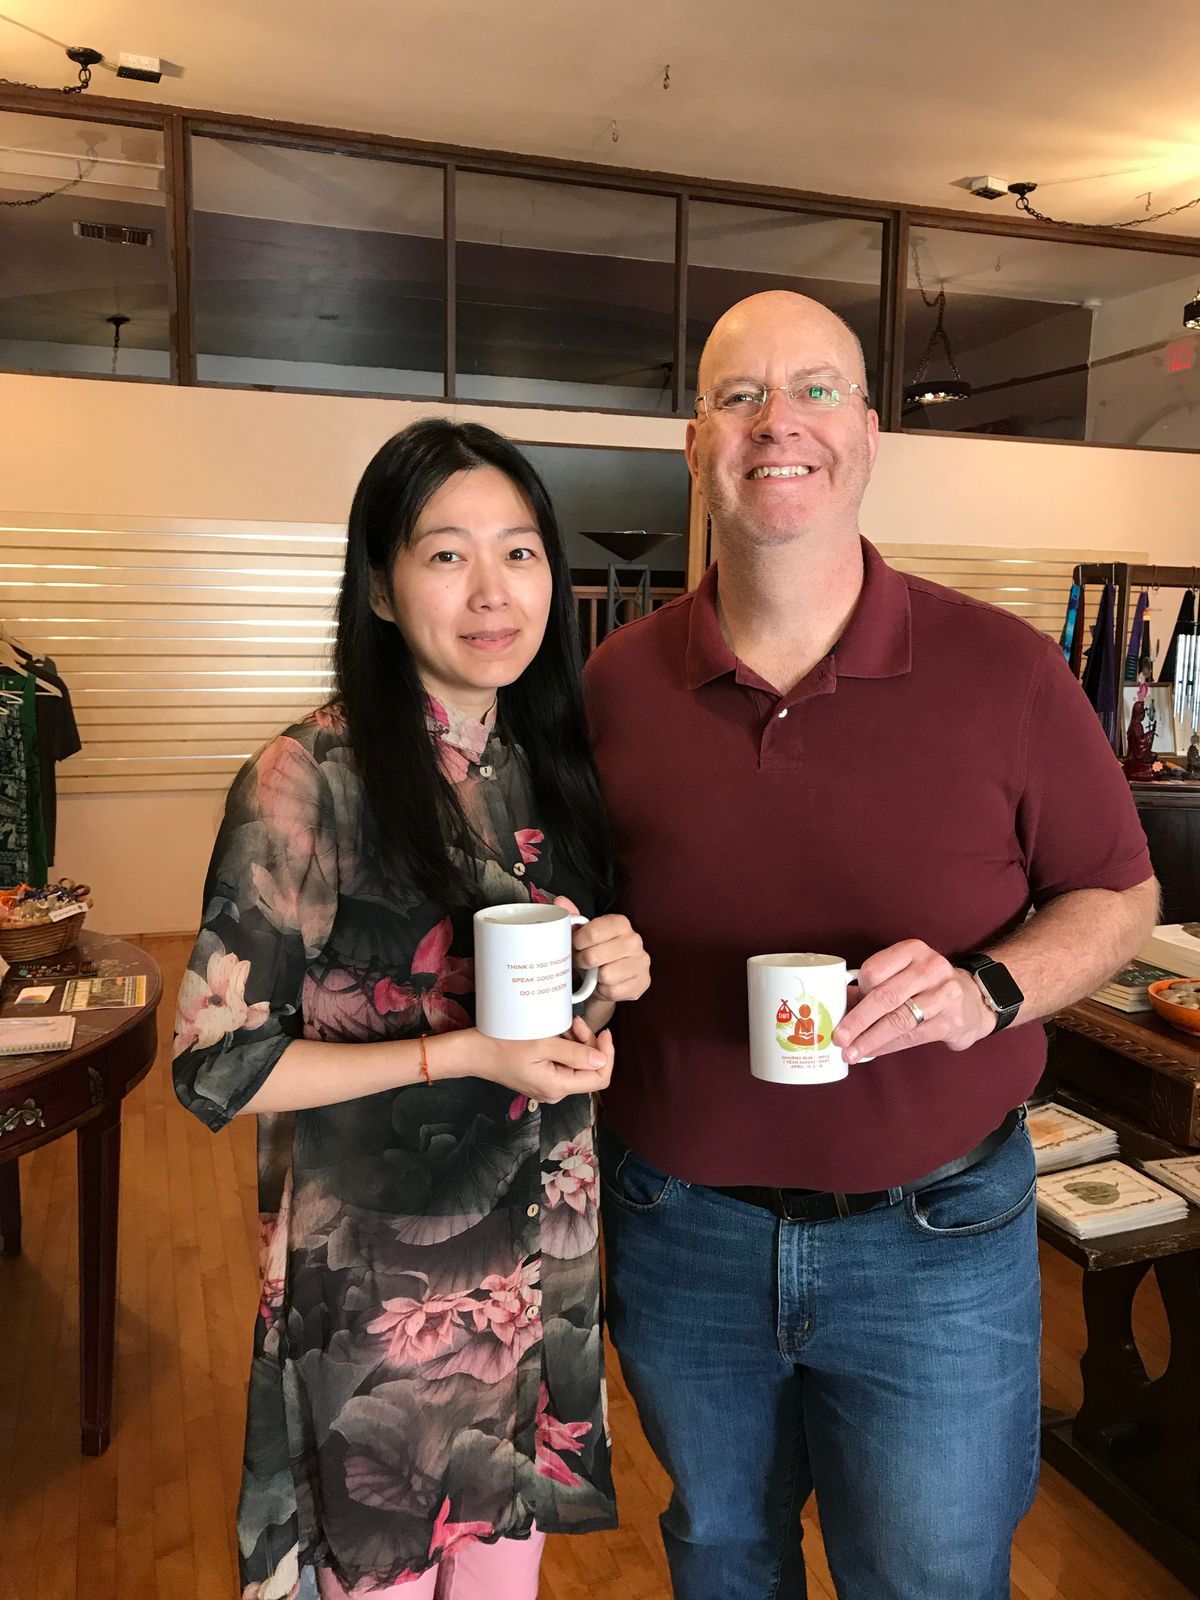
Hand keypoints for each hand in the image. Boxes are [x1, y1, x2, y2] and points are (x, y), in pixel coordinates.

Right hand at [432, 1024, 613, 1103]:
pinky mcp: (541, 1075)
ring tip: (566, 1024)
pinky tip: (557, 1031)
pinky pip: (563, 1062)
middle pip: (589, 1069)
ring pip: (577, 1064)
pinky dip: (565, 1045)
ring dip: (577, 1042)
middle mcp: (555, 1091)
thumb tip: (601, 1059)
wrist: (472, 1052)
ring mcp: (547, 1084)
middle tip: (576, 1022)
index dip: (607, 1054)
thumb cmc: (501, 1046)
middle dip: (590, 1044)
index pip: (599, 1078)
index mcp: (558, 1087)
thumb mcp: (542, 1044)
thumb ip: (575, 1053)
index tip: (604, 1032)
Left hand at [553, 896, 650, 1003]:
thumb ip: (573, 918)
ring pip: (605, 975)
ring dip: (595, 978)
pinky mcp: (643, 982)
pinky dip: (605, 991)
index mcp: (620, 923)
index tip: (576, 946)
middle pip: (594, 956)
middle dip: (583, 962)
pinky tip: (607, 984)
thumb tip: (560, 900)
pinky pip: (614, 991)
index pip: (592, 932)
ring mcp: (641, 962)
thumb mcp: (584, 935)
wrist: (612, 979)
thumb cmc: (596, 954)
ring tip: (596, 974)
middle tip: (583, 962)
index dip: (578, 942)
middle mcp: (634, 940)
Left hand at [831, 939, 995, 1062]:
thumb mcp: (903, 973)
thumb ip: (873, 985)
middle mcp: (930, 968)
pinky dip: (887, 1046)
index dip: (857, 991)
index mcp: (912, 950)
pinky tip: (872, 1052)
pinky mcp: (951, 1021)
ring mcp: (945, 995)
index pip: (874, 970)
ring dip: (870, 1039)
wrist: (973, 1000)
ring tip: (851, 1052)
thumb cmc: (926, 985)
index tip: (844, 1007)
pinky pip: (911, 1036)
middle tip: (838, 1037)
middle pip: (885, 996)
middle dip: (857, 1020)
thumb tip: (838, 1003)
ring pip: (898, 1020)